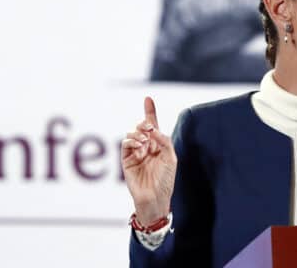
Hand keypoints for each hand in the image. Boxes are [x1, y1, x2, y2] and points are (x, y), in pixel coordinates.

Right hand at [121, 97, 176, 224]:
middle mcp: (146, 147)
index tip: (148, 98)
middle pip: (142, 127)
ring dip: (138, 134)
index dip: (150, 112)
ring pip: (132, 134)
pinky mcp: (126, 161)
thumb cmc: (166, 180)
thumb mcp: (171, 158)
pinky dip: (131, 142)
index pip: (153, 125)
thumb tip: (154, 130)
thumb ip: (164, 142)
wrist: (155, 198)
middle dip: (144, 123)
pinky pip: (125, 145)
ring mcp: (135, 153)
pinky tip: (139, 147)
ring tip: (145, 142)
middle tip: (149, 127)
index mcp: (158, 145)